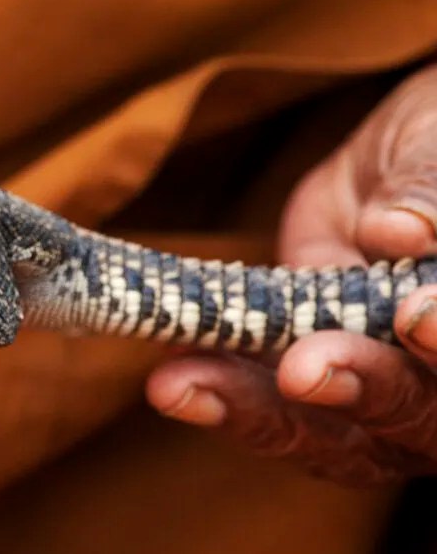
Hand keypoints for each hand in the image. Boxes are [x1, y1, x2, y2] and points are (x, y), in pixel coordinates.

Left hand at [145, 65, 436, 483]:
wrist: (398, 165)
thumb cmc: (436, 148)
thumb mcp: (434, 149)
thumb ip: (428, 189)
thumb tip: (400, 232)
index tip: (416, 317)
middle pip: (410, 415)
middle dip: (353, 387)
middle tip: (300, 370)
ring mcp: (375, 394)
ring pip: (326, 431)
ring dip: (253, 408)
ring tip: (179, 387)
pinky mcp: (308, 382)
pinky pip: (266, 406)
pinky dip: (218, 390)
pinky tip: (169, 375)